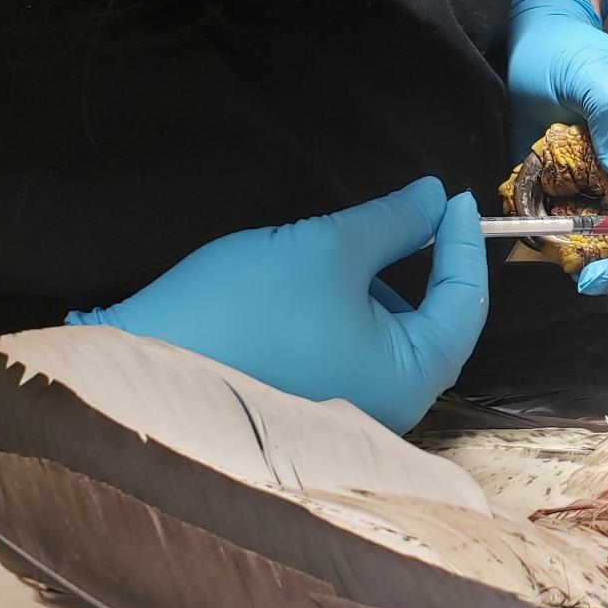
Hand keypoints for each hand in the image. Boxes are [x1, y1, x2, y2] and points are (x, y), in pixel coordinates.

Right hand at [67, 178, 487, 433]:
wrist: (142, 368)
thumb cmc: (247, 309)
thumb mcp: (326, 248)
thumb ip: (392, 222)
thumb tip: (433, 199)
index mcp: (410, 380)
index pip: (464, 306)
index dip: (462, 244)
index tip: (453, 195)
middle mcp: (389, 408)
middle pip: (428, 324)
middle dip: (411, 265)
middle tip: (392, 214)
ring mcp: (348, 412)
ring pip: (382, 333)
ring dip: (366, 286)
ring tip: (318, 255)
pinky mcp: (310, 405)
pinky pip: (348, 348)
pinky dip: (339, 309)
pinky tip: (300, 285)